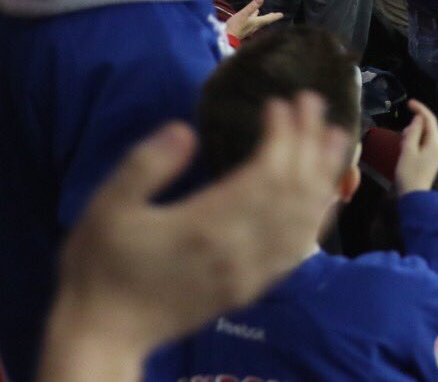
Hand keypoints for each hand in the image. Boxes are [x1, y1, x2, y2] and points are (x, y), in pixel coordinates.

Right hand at [44, 95, 348, 367]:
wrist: (104, 335)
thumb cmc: (100, 267)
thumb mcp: (108, 207)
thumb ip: (146, 165)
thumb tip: (184, 130)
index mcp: (206, 224)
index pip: (266, 172)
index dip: (283, 134)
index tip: (282, 102)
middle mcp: (238, 249)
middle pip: (293, 190)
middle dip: (310, 142)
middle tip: (316, 104)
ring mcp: (249, 273)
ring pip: (303, 220)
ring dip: (323, 176)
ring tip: (336, 140)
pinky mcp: (249, 289)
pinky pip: (296, 252)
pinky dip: (317, 219)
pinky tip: (324, 200)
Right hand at [222, 0, 283, 42]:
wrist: (227, 38)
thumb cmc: (236, 26)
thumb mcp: (244, 14)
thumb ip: (252, 6)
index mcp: (256, 22)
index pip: (268, 19)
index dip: (275, 16)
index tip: (281, 15)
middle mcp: (254, 26)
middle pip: (264, 21)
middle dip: (269, 17)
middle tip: (275, 14)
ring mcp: (249, 29)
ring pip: (257, 22)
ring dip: (261, 18)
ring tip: (262, 14)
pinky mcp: (243, 30)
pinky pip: (251, 23)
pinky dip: (254, 19)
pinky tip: (250, 18)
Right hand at [394, 101, 437, 193]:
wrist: (414, 196)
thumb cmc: (409, 173)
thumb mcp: (408, 150)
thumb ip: (414, 131)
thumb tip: (419, 117)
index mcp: (436, 142)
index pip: (430, 119)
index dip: (420, 109)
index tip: (408, 102)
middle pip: (428, 127)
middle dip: (414, 127)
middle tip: (402, 137)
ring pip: (425, 136)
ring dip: (413, 135)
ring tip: (402, 146)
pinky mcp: (433, 159)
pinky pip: (425, 144)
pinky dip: (415, 143)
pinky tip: (406, 150)